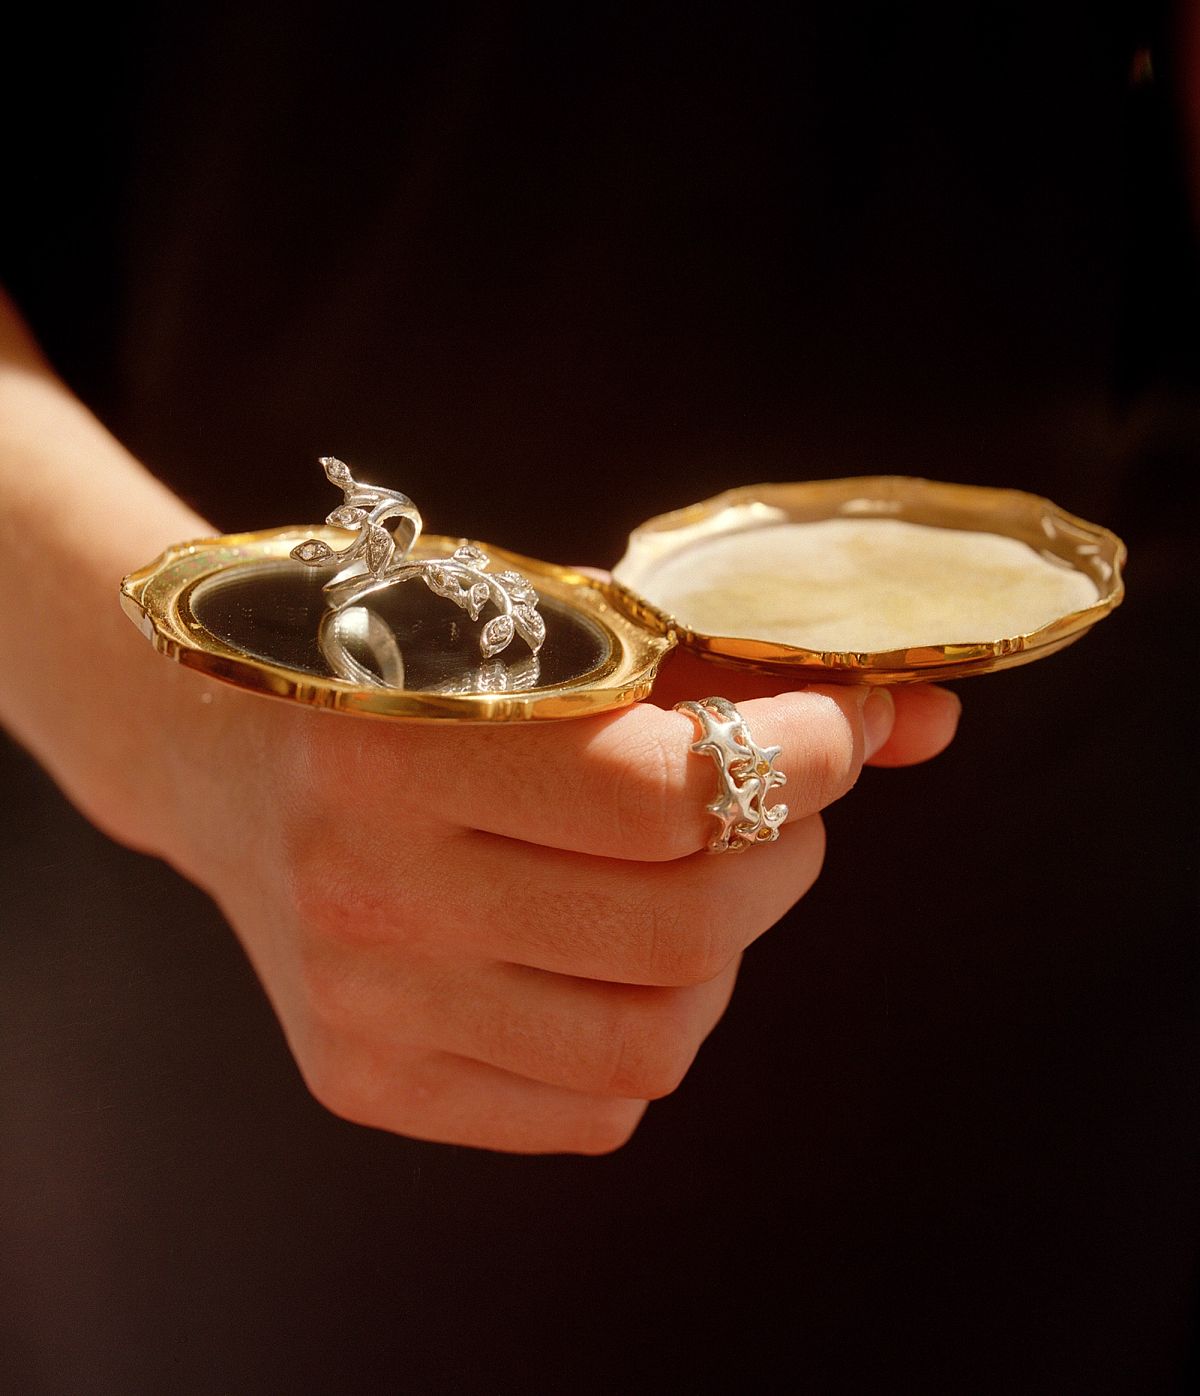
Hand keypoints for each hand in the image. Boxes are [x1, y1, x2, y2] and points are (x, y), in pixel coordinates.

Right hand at [0, 293, 959, 1153]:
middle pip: (683, 924)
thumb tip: (924, 718)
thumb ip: (728, 672)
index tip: (839, 728)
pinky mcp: (365, 1080)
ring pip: (656, 1036)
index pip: (668, 790)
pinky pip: (592, 1106)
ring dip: (724, 950)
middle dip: (780, 849)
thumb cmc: (402, 671)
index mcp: (401, 739)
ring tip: (697, 880)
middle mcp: (369, 887)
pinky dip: (646, 1029)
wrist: (223, 759)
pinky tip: (609, 954)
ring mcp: (365, 1004)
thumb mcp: (546, 635)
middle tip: (776, 802)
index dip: (804, 756)